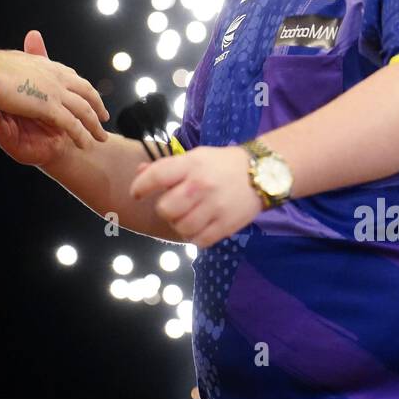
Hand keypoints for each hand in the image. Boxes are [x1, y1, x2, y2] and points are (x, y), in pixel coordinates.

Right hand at [0, 30, 107, 155]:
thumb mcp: (11, 61)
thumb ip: (23, 62)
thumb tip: (25, 54)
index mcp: (47, 65)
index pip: (70, 76)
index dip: (81, 88)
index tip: (89, 95)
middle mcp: (56, 76)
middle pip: (85, 92)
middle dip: (96, 105)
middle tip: (104, 116)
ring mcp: (55, 92)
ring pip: (83, 110)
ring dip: (94, 124)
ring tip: (102, 136)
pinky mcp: (49, 107)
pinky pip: (71, 123)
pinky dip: (81, 134)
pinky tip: (86, 144)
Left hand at [128, 145, 261, 247]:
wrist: (261, 173)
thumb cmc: (221, 164)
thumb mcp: (194, 158)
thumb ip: (167, 167)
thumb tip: (140, 173)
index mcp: (191, 165)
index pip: (157, 176)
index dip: (140, 187)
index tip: (137, 194)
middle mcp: (200, 186)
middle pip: (166, 209)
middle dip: (165, 210)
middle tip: (173, 206)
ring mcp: (214, 207)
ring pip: (181, 228)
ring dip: (180, 225)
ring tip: (188, 217)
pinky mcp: (226, 225)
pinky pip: (199, 241)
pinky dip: (195, 237)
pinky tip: (200, 226)